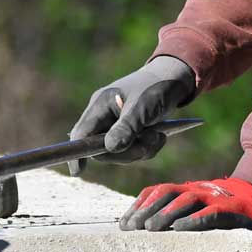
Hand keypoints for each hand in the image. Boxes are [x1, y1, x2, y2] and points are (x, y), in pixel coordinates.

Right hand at [68, 55, 195, 173]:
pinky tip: (159, 136)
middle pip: (102, 149)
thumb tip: (110, 149)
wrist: (174, 80)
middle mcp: (104, 117)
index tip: (77, 171)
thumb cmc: (155, 87)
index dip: (77, 152)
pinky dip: (148, 148)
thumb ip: (126, 127)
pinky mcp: (129, 133)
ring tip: (158, 135)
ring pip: (120, 153)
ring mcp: (116, 126)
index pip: (82, 133)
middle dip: (126, 152)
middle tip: (149, 142)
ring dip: (141, 149)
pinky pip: (133, 152)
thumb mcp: (142, 107)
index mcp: (100, 105)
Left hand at [118, 177, 251, 234]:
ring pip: (185, 200)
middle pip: (166, 193)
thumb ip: (178, 216)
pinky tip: (181, 230)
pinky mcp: (231, 210)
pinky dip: (194, 220)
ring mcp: (214, 198)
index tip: (123, 224)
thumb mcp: (198, 210)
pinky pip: (210, 213)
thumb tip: (146, 233)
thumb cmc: (225, 211)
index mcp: (187, 190)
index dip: (139, 205)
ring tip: (150, 229)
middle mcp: (197, 190)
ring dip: (165, 214)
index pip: (157, 192)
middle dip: (146, 210)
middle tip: (131, 229)